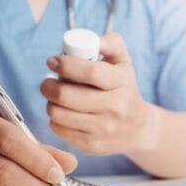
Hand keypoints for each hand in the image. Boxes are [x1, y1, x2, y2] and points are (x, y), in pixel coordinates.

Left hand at [41, 33, 154, 155]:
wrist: (138, 128)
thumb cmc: (124, 88)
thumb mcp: (123, 62)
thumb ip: (109, 43)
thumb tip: (89, 40)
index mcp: (122, 82)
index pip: (91, 72)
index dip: (66, 65)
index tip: (53, 62)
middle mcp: (115, 107)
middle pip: (67, 96)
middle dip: (48, 86)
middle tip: (47, 82)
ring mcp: (103, 129)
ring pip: (59, 114)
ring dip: (50, 103)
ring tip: (55, 98)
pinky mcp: (92, 145)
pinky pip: (59, 130)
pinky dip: (55, 119)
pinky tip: (63, 113)